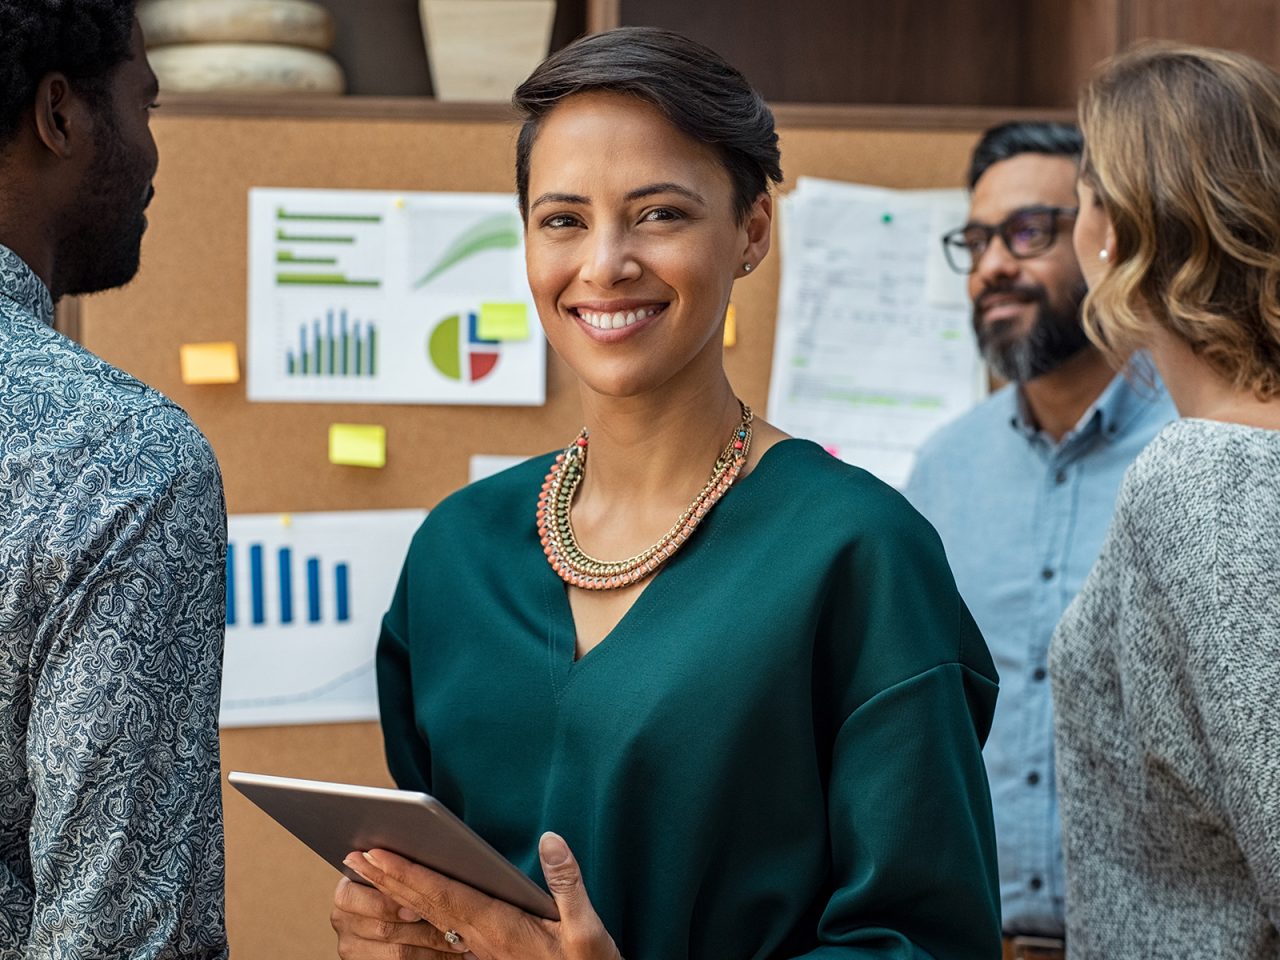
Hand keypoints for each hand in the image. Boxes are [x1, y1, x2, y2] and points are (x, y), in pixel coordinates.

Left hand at [338, 831, 622, 959]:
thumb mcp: (586, 930)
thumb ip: (567, 884)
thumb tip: (550, 839)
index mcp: (499, 927)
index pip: (444, 895)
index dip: (409, 873)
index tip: (378, 854)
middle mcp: (480, 938)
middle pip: (424, 904)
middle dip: (388, 879)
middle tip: (353, 855)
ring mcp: (478, 948)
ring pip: (426, 917)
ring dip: (394, 892)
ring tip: (366, 871)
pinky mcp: (482, 953)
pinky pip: (437, 929)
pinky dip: (415, 908)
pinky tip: (401, 899)